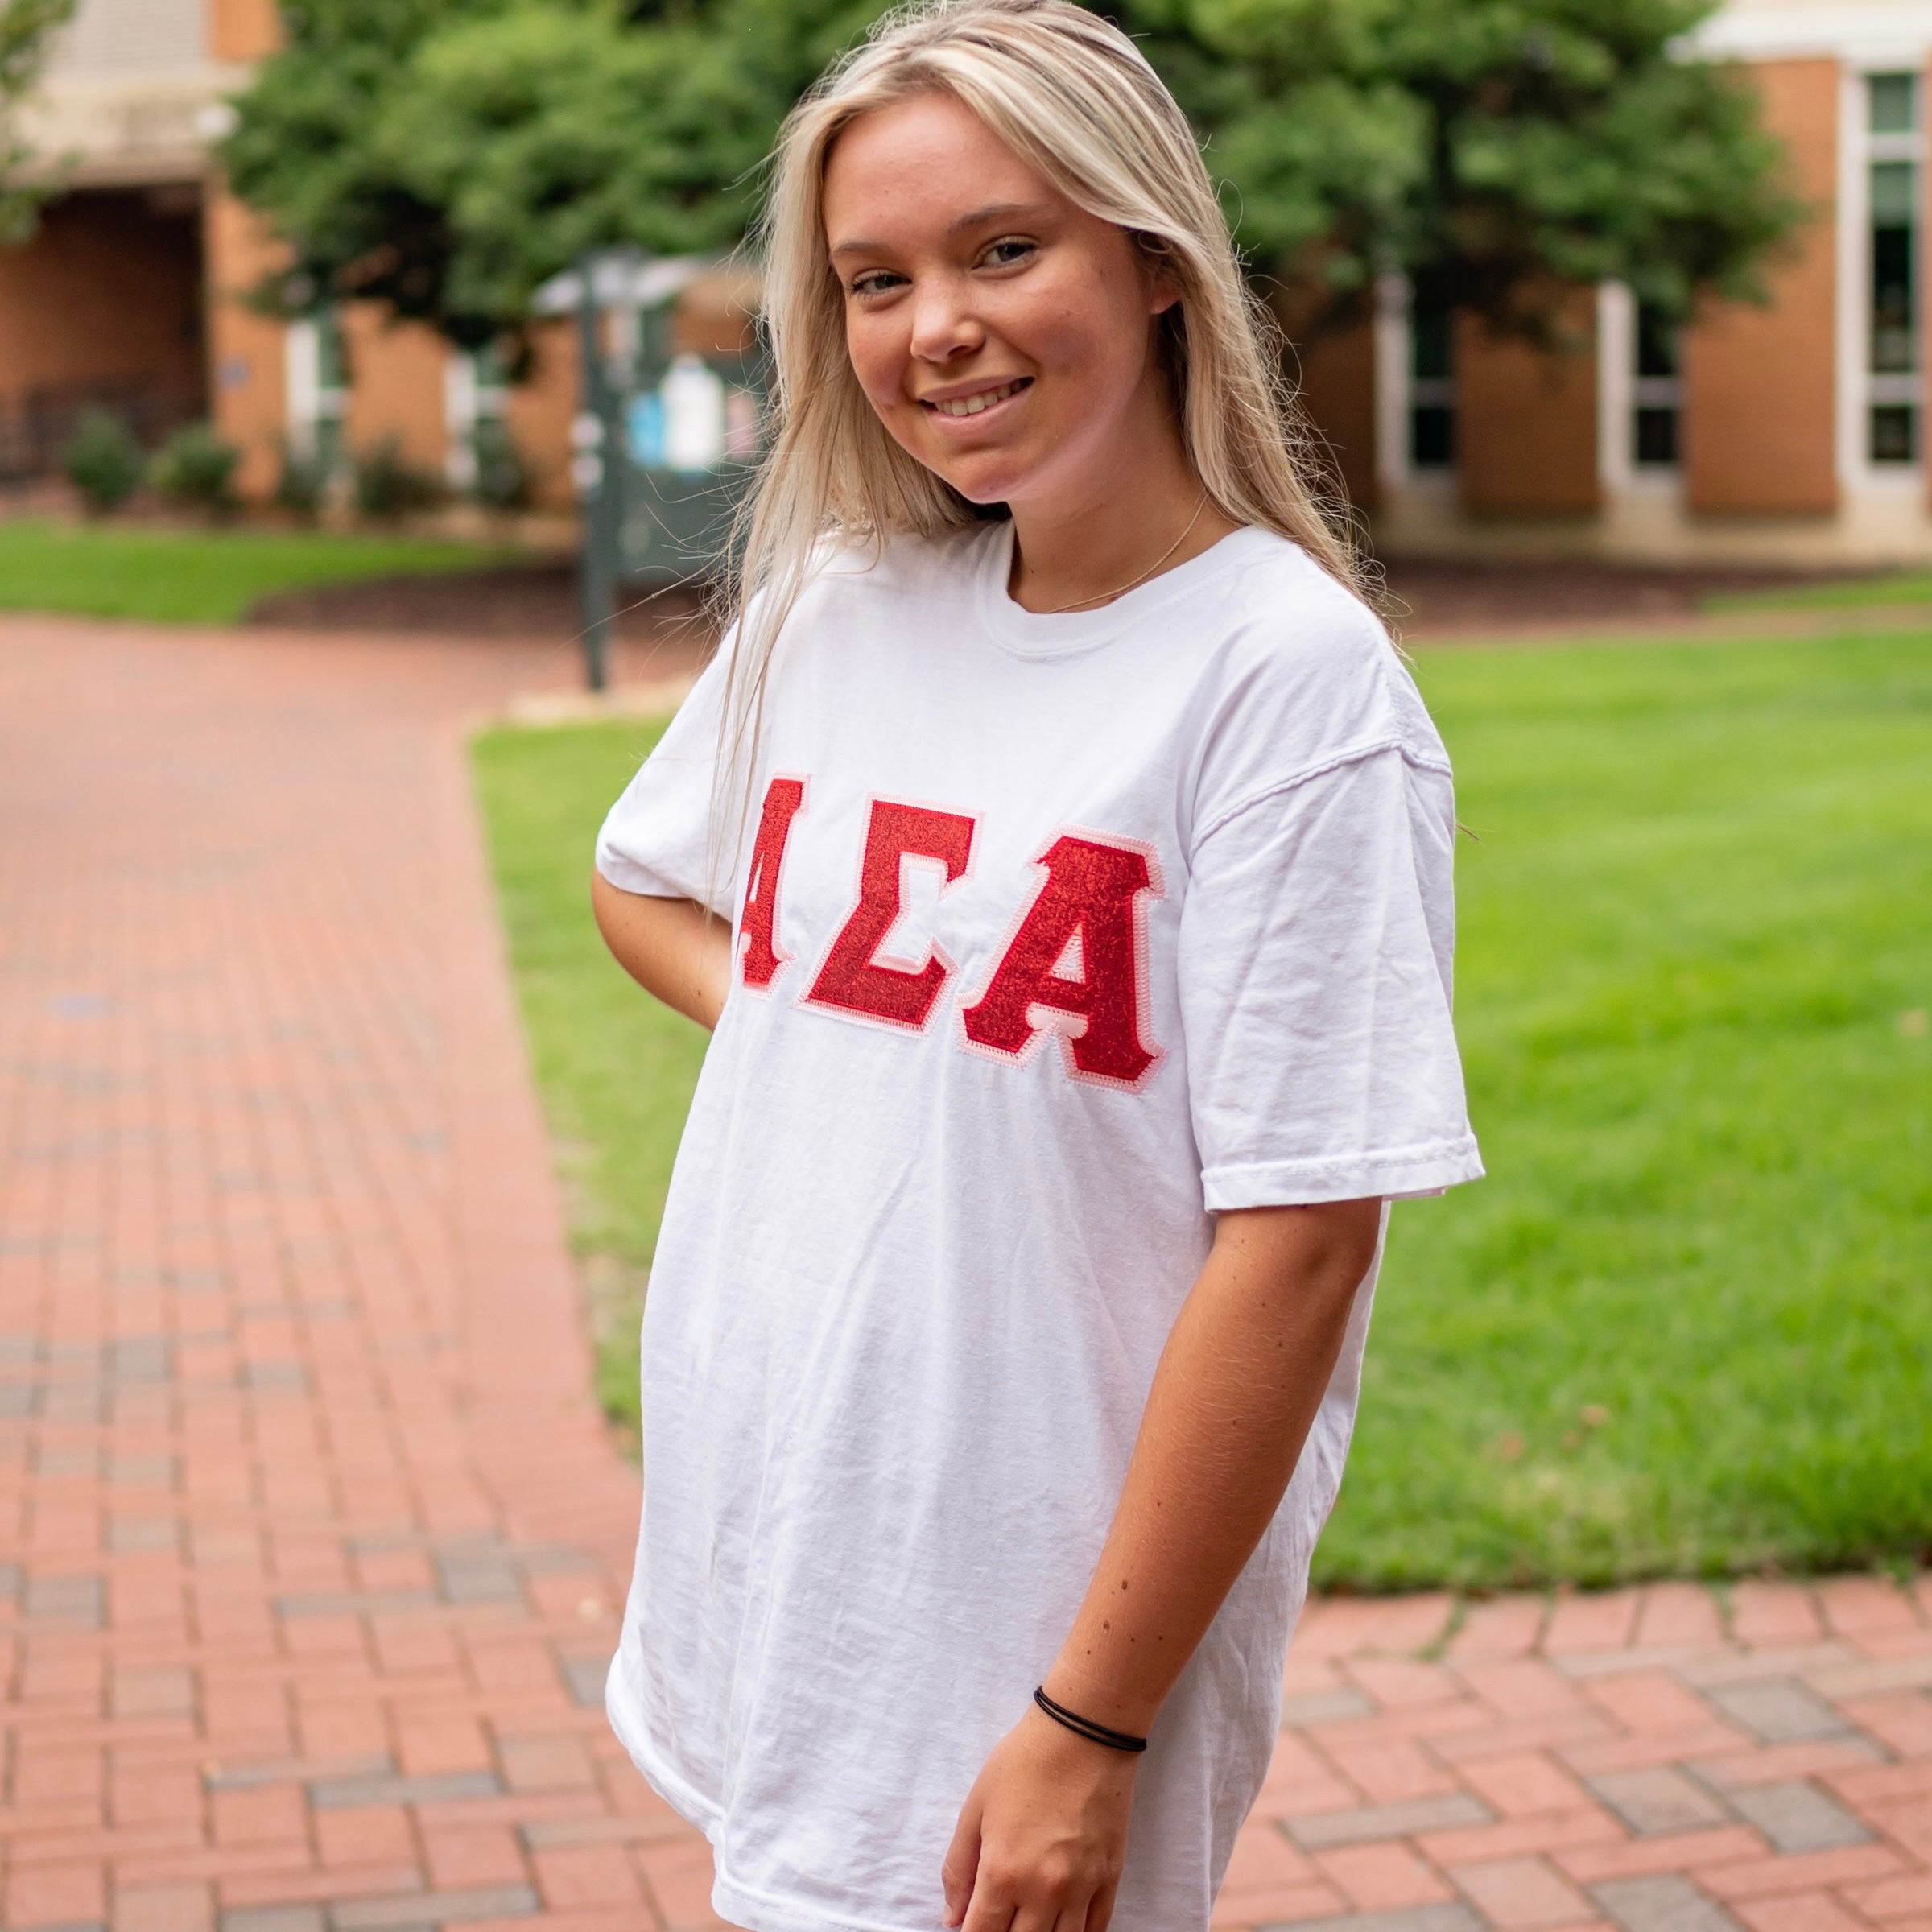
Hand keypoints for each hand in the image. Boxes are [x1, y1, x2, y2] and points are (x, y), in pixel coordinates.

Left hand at [941, 1704, 1138, 1931]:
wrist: (1083, 1733)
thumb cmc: (1023, 1762)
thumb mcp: (975, 1807)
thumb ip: (958, 1868)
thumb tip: (953, 1918)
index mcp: (1003, 1872)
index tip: (971, 1926)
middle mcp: (1043, 1891)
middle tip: (1000, 1917)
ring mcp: (1081, 1888)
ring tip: (1028, 1921)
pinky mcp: (1111, 1878)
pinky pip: (1095, 1929)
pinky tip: (1062, 1924)